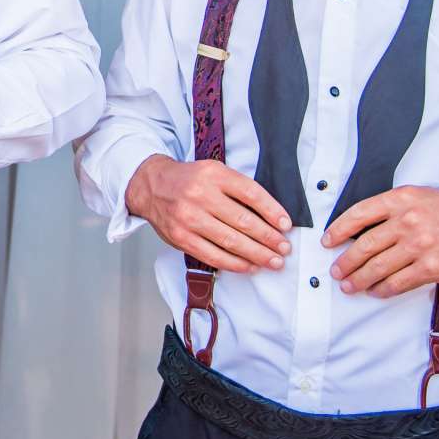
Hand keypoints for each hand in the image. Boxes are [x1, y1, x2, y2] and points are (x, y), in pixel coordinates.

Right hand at [124, 155, 293, 272]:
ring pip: (231, 241)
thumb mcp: (214, 172)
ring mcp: (189, 218)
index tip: (286, 225)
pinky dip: (235, 263)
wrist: (151, 187)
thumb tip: (271, 217)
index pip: (251, 193)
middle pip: (244, 221)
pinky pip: (213, 255)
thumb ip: (238, 189)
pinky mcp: (181, 238)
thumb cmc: (189, 181)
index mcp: (214, 174)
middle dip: (269, 238)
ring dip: (257, 254)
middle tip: (284, 248)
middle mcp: (200, 195)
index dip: (272, 211)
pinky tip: (250, 266)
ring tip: (274, 261)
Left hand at [324, 186, 438, 296]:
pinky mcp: (432, 268)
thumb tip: (362, 228)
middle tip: (335, 270)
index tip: (328, 241)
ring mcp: (419, 245)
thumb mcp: (420, 197)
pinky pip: (398, 282)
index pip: (359, 213)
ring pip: (378, 267)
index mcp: (402, 199)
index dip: (339, 229)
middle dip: (346, 261)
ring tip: (349, 285)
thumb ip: (393, 208)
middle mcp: (408, 220)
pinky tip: (376, 291)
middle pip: (365, 245)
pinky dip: (383, 289)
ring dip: (359, 279)